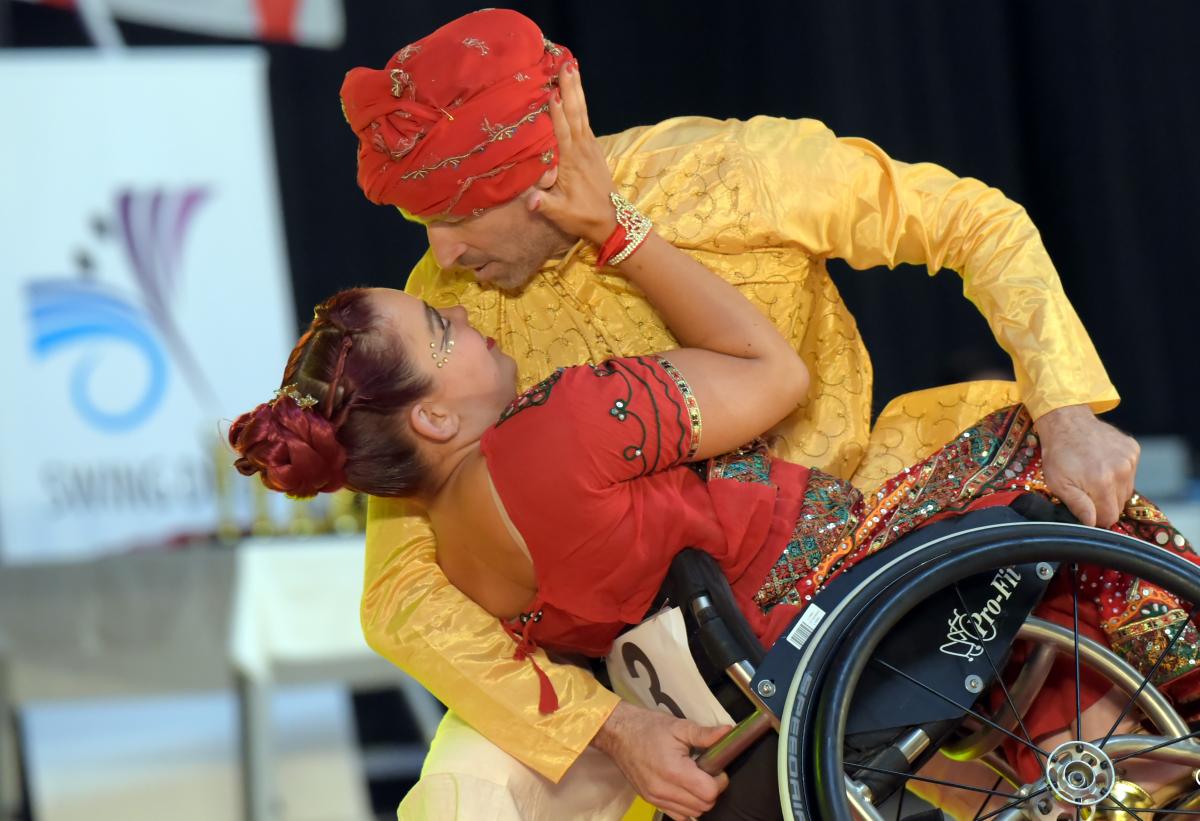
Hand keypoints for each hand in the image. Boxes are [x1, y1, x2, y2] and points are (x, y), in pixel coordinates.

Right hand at [530, 62, 618, 245]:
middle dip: (570, 89)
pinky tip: (576, 91)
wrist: (612, 222)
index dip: (558, 113)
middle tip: (565, 65)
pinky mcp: (593, 148)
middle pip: (575, 114)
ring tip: (571, 67)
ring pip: (582, 113)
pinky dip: (580, 102)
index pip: (563, 132)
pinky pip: (585, 120)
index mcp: (571, 162)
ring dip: (577, 89)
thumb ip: (545, 205)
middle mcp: (582, 149)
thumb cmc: (583, 217)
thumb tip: (530, 200)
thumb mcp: (561, 215)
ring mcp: (590, 147)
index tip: (552, 92)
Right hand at [591, 701, 730, 819]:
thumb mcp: (678, 726)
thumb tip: (728, 732)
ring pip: (693, 813)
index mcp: (673, 770)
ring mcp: (656, 798)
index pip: (709, 792)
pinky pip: (678, 816)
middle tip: (707, 772)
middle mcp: (664, 790)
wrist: (619, 734)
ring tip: (695, 778)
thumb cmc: (648, 728)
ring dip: (700, 799)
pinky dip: (687, 807)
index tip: (716, 768)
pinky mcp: (651, 801)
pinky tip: (685, 789)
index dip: (719, 781)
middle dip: (712, 790)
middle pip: (704, 806)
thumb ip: (704, 734)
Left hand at [1035, 404, 1139, 526]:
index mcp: (1102, 482)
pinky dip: (1119, 473)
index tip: (1086, 508)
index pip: (1109, 517)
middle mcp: (1120, 471)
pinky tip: (1103, 463)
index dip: (1096, 517)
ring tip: (1094, 475)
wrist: (1066, 422)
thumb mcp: (1058, 483)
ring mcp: (1129, 459)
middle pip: (1119, 505)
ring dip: (1112, 489)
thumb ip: (1078, 506)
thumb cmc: (1058, 454)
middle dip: (1103, 503)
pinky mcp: (1134, 450)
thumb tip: (1092, 523)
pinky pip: (1130, 473)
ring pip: (1126, 491)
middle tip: (1086, 489)